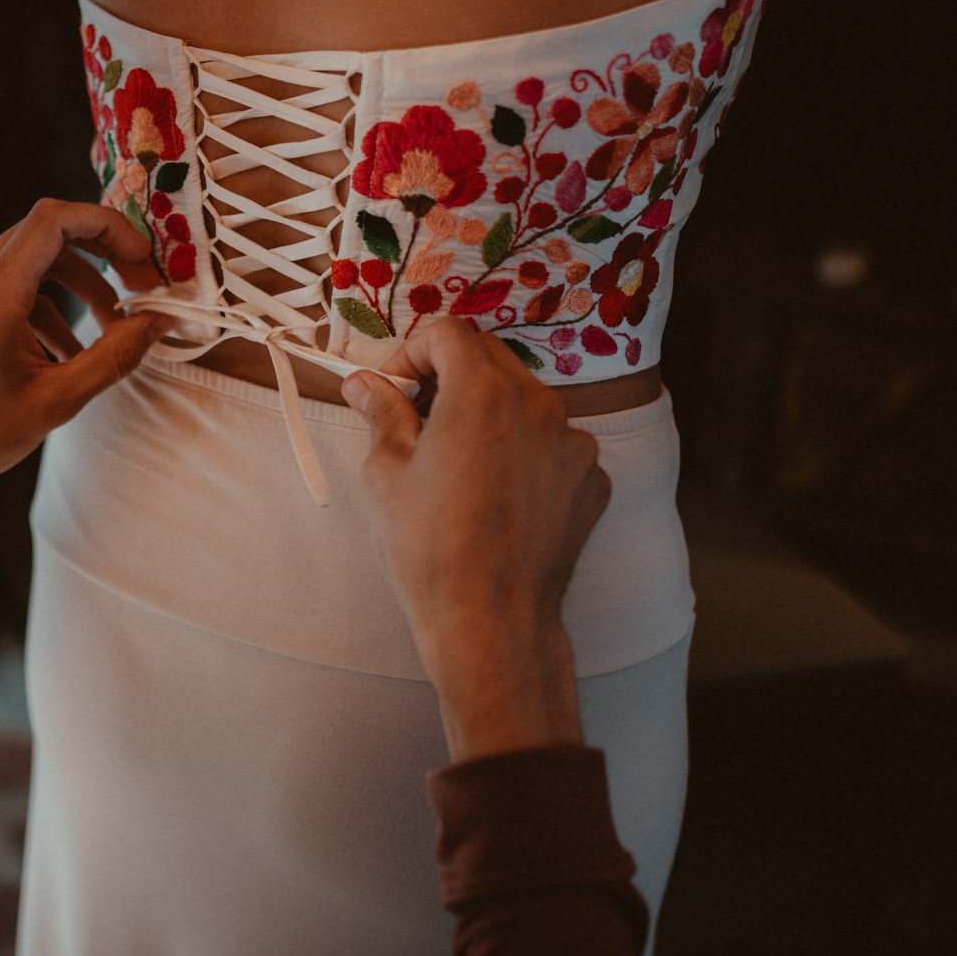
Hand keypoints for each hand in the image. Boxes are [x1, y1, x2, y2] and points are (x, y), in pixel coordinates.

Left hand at [0, 200, 165, 558]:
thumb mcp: (56, 401)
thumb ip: (115, 356)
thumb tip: (159, 323)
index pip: (54, 221)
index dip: (107, 225)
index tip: (141, 258)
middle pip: (47, 232)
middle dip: (102, 254)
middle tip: (138, 288)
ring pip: (32, 256)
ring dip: (78, 281)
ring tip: (110, 325)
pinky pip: (11, 280)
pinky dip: (48, 300)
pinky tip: (66, 347)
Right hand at [341, 320, 611, 759]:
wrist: (492, 622)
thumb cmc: (429, 548)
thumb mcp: (387, 474)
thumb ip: (382, 414)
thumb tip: (364, 383)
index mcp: (482, 392)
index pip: (448, 333)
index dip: (413, 350)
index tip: (394, 383)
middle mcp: (539, 404)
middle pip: (491, 359)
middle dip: (451, 374)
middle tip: (418, 415)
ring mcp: (574, 443)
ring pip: (526, 402)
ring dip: (491, 413)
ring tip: (461, 461)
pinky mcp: (592, 480)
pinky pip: (554, 446)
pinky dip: (526, 454)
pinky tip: (499, 495)